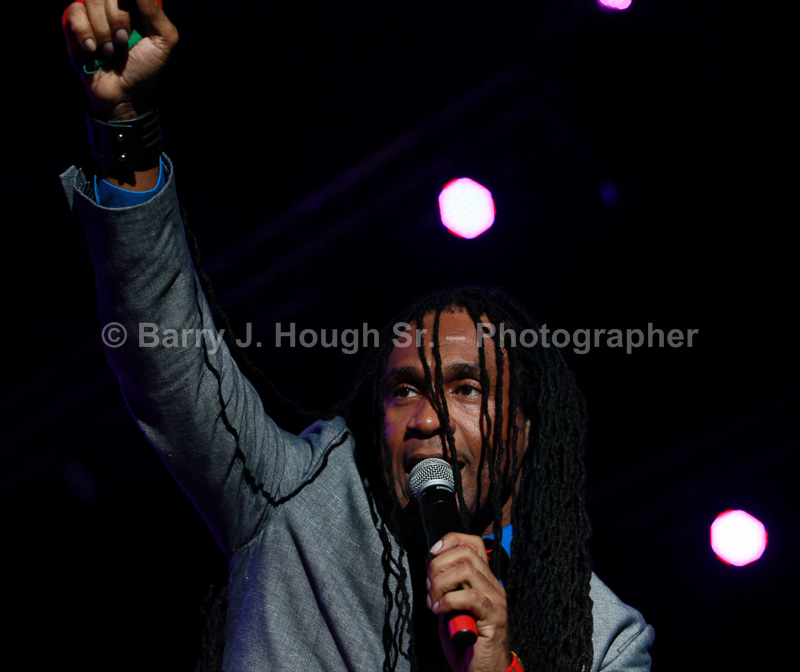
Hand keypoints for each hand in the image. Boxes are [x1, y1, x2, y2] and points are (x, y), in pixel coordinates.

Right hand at [62, 0, 178, 118]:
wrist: (124, 94)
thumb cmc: (146, 68)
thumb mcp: (163, 40)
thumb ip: (154, 11)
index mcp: (136, 5)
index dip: (124, 3)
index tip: (130, 16)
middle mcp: (114, 5)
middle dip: (117, 18)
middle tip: (123, 40)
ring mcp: (94, 12)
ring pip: (90, 0)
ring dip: (103, 30)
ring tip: (110, 51)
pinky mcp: (75, 24)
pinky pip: (74, 11)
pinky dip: (85, 32)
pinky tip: (92, 49)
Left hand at [427, 533, 511, 671]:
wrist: (481, 670)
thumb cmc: (463, 639)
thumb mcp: (449, 605)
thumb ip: (444, 584)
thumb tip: (429, 560)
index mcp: (484, 579)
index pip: (473, 543)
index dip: (451, 540)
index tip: (432, 552)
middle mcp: (493, 585)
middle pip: (465, 554)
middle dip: (438, 566)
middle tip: (429, 587)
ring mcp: (496, 600)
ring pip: (466, 571)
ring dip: (441, 584)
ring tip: (433, 601)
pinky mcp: (493, 618)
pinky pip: (470, 597)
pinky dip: (448, 601)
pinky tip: (439, 611)